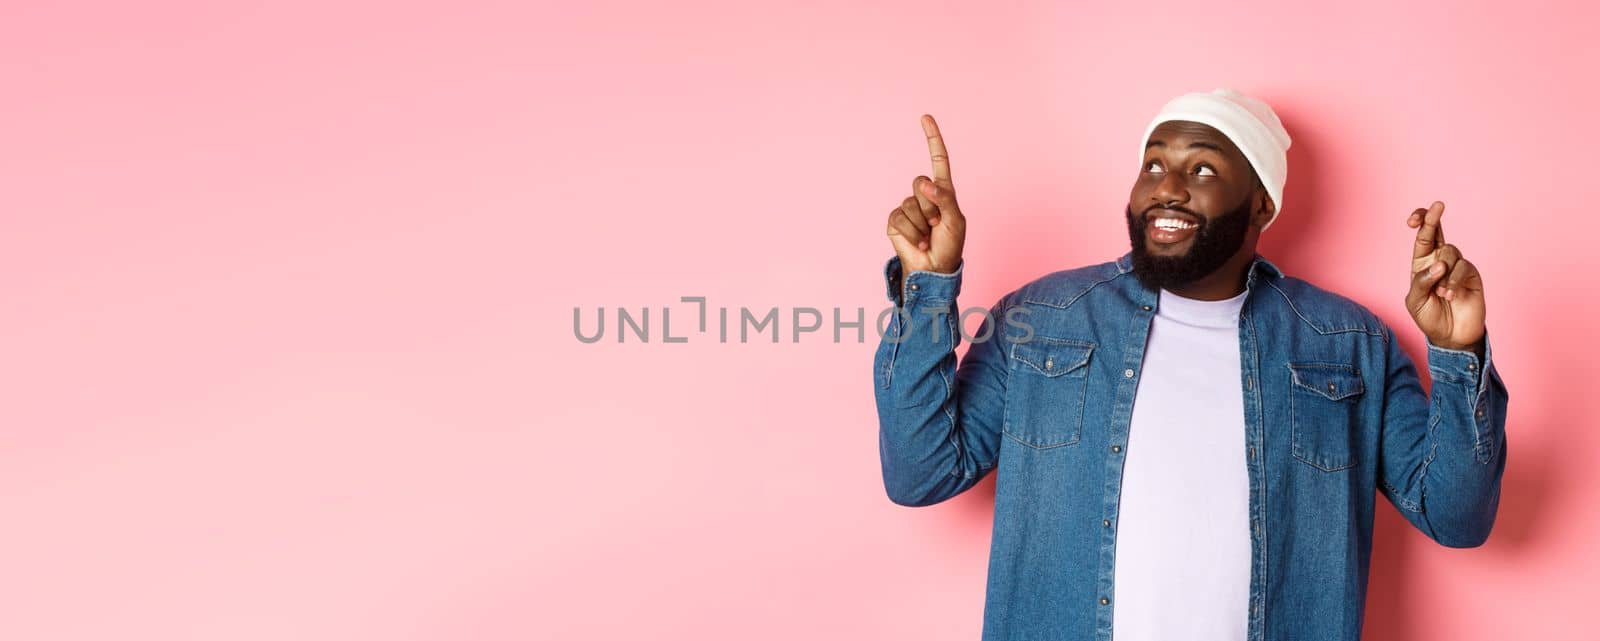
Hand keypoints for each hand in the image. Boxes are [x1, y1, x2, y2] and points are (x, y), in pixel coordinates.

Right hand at [886, 115, 966, 281]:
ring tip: (928, 236)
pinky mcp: (895, 221)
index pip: (938, 159)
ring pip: (909, 203)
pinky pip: (899, 218)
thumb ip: (944, 199)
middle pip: (919, 182)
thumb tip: (925, 184)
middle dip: (929, 205)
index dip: (932, 138)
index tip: (925, 117)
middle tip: (936, 224)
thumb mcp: (955, 220)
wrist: (934, 269)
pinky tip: (917, 242)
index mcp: (943, 191)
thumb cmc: (949, 245)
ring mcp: (908, 208)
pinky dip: (910, 232)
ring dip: (921, 224)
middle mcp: (924, 196)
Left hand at [1405, 201, 1485, 351]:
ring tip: (1440, 294)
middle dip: (1434, 218)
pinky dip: (1453, 282)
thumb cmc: (1429, 317)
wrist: (1451, 336)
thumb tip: (1439, 265)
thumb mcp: (1416, 301)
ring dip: (1442, 272)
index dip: (1420, 223)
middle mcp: (1440, 260)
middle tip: (1437, 206)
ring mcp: (1457, 266)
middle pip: (1438, 232)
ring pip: (1450, 252)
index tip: (1413, 219)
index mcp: (1422, 263)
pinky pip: (1463, 268)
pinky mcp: (1471, 274)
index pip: (1422, 236)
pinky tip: (1449, 295)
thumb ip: (1422, 282)